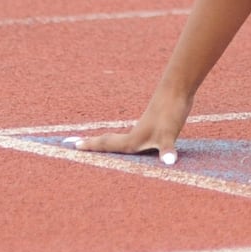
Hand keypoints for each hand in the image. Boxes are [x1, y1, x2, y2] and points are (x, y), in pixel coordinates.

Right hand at [64, 93, 192, 165]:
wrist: (179, 88)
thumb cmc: (171, 111)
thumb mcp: (170, 134)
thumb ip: (167, 149)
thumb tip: (169, 162)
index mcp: (133, 141)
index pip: (107, 145)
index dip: (90, 147)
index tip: (71, 146)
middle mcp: (136, 135)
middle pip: (109, 142)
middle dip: (94, 145)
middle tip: (74, 144)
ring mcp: (146, 129)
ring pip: (123, 139)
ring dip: (110, 142)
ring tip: (98, 144)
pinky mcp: (157, 125)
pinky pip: (139, 136)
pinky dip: (133, 140)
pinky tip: (135, 142)